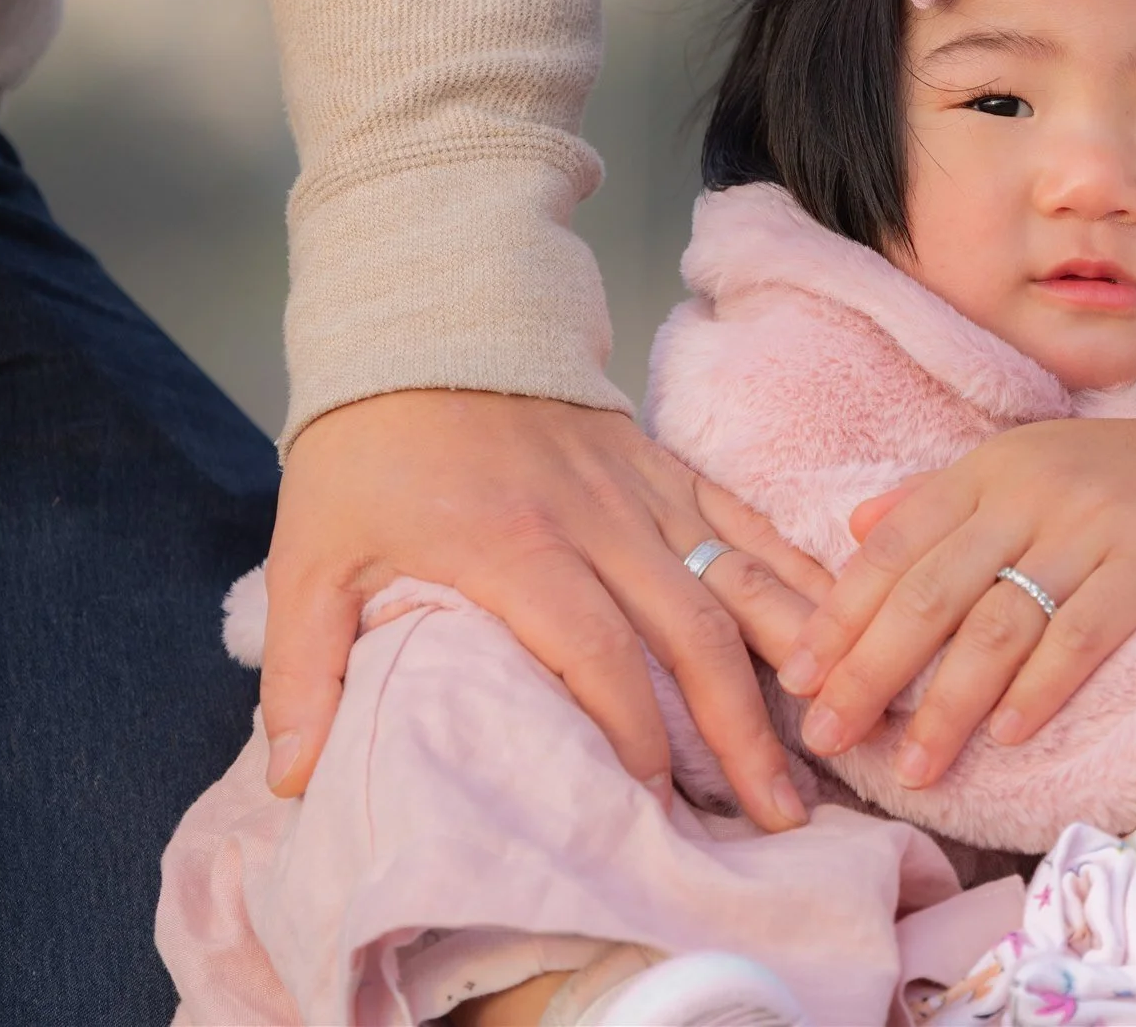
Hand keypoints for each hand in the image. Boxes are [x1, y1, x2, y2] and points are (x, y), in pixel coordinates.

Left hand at [261, 390, 829, 831]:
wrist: (425, 322)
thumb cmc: (368, 450)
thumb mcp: (312, 557)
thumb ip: (306, 669)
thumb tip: (295, 781)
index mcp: (513, 549)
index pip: (594, 655)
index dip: (634, 735)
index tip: (660, 804)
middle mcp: (597, 522)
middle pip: (690, 634)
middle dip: (741, 731)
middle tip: (779, 814)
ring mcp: (644, 492)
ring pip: (739, 580)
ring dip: (791, 659)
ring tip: (840, 733)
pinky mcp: (666, 468)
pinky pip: (748, 523)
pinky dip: (798, 573)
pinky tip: (839, 622)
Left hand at [774, 394, 1135, 788]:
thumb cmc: (1133, 480)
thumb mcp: (1031, 465)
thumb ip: (943, 499)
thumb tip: (853, 528)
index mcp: (993, 468)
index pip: (895, 543)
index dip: (842, 613)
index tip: (798, 678)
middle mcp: (1036, 490)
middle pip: (932, 590)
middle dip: (871, 670)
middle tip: (828, 736)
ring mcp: (1099, 526)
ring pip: (1000, 623)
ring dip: (948, 704)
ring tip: (910, 766)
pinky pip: (1084, 634)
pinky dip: (1041, 688)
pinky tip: (1008, 737)